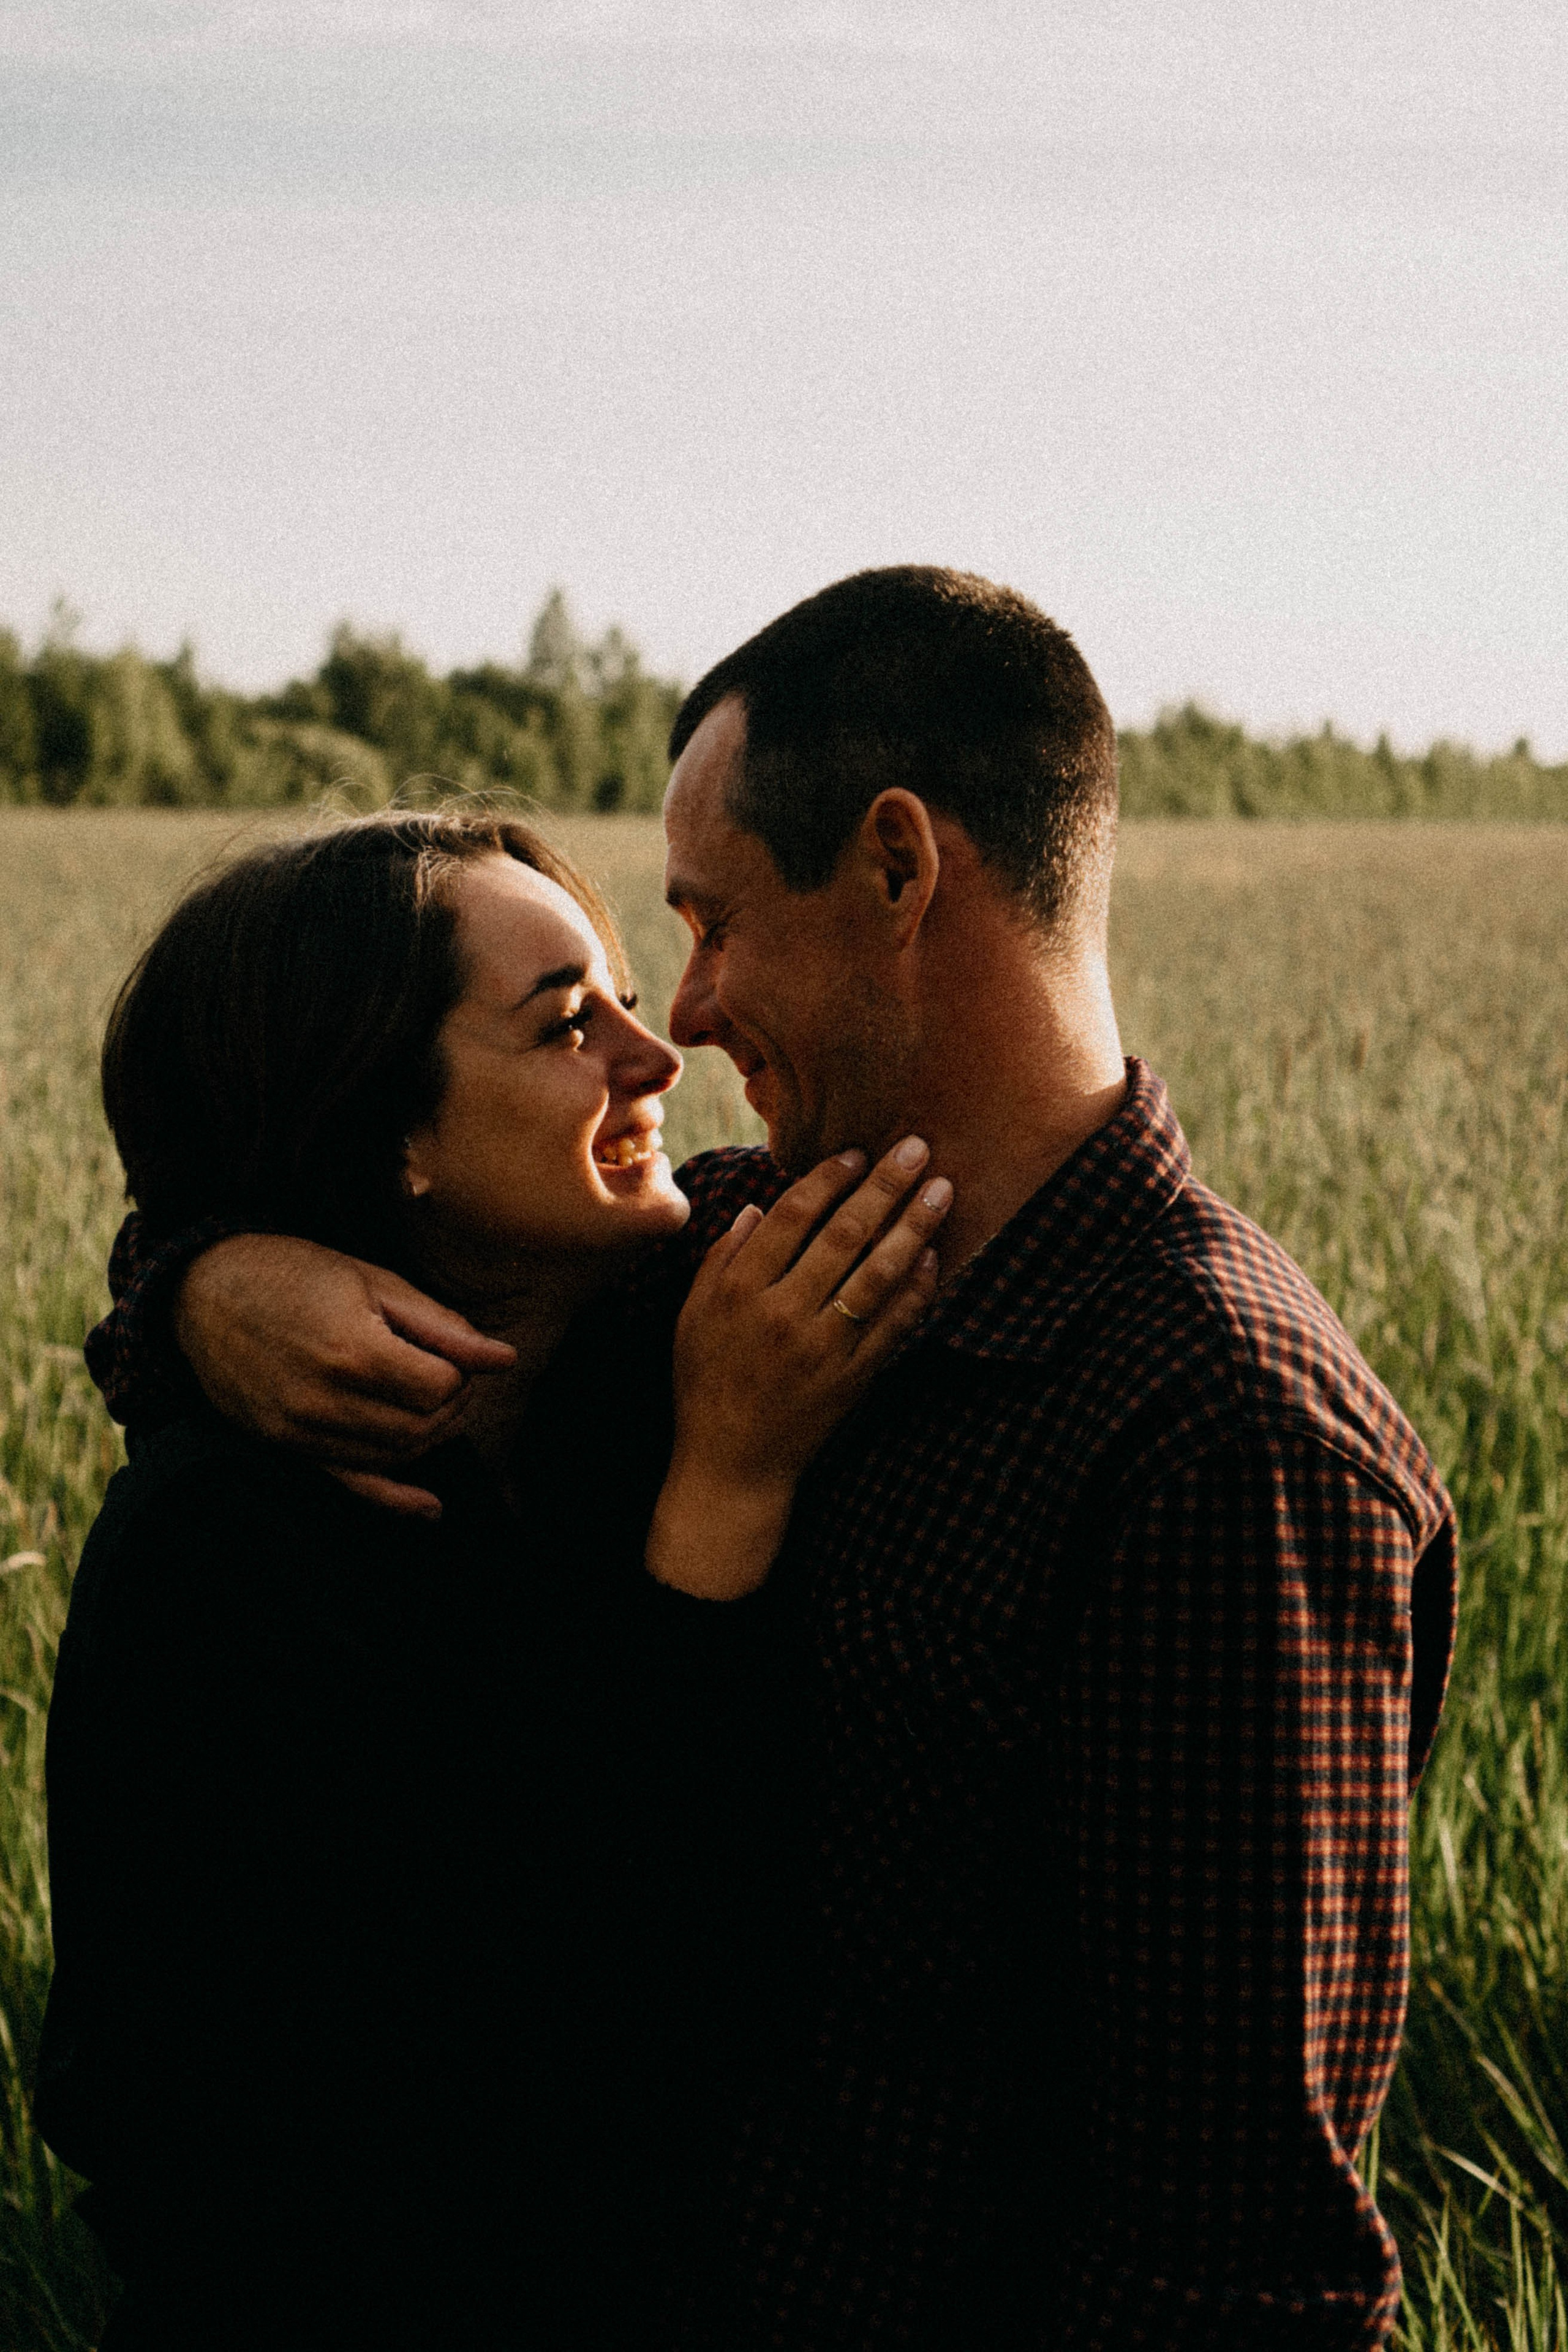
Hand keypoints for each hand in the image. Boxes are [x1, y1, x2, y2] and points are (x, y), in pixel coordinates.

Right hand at [175, 1235, 515, 1516]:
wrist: (204, 1291)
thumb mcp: (373, 1281)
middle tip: (449, 1377)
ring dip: (428, 1438)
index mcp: (353, 1350)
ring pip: (395, 1456)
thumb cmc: (293, 1273)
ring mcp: (301, 1430)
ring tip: (428, 1403)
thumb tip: (504, 1359)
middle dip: (451, 1407)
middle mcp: (324, 1400)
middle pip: (422, 1428)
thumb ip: (442, 1327)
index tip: (452, 1353)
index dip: (460, 1372)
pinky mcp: (286, 1447)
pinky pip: (351, 1485)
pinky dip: (396, 1500)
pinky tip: (430, 1507)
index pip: (441, 1388)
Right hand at [646, 1138, 951, 1598]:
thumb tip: (755, 1207)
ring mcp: (822, 1348)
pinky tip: (935, 1257)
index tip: (857, 1153)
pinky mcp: (853, 1378)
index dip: (828, 1179)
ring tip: (941, 1189)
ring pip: (877, 1275)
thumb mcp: (693, 1317)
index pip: (791, 1217)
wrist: (731, 1465)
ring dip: (914, 1227)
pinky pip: (893, 1326)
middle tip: (916, 1147)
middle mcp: (783, 1314)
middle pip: (843, 1235)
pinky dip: (917, 1290)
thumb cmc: (705, 1384)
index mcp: (740, 1291)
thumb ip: (721, 1258)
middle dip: (883, 1186)